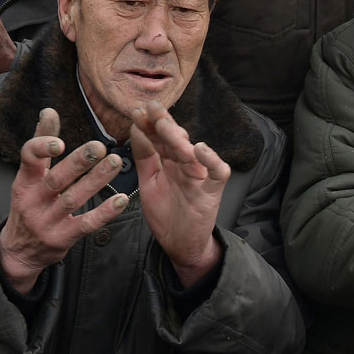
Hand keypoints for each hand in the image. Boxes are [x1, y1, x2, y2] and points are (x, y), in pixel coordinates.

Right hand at [0, 108, 131, 293]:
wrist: (20, 250)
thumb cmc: (29, 203)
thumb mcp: (28, 175)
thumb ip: (41, 144)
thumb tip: (49, 111)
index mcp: (24, 180)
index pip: (28, 158)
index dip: (42, 148)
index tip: (60, 141)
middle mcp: (32, 200)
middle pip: (56, 179)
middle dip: (78, 162)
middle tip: (100, 146)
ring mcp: (46, 221)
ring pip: (73, 199)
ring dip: (96, 181)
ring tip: (116, 163)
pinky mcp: (62, 239)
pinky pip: (85, 225)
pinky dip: (104, 213)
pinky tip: (121, 200)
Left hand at [129, 102, 229, 286]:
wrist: (180, 245)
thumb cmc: (166, 213)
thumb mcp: (148, 181)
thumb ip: (144, 156)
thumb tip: (135, 128)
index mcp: (169, 161)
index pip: (159, 137)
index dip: (148, 125)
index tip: (135, 112)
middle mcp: (185, 164)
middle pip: (176, 139)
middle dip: (163, 123)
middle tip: (151, 108)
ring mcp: (200, 176)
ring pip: (192, 152)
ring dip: (178, 138)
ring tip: (164, 125)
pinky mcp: (212, 192)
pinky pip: (218, 172)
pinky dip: (212, 160)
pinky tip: (200, 149)